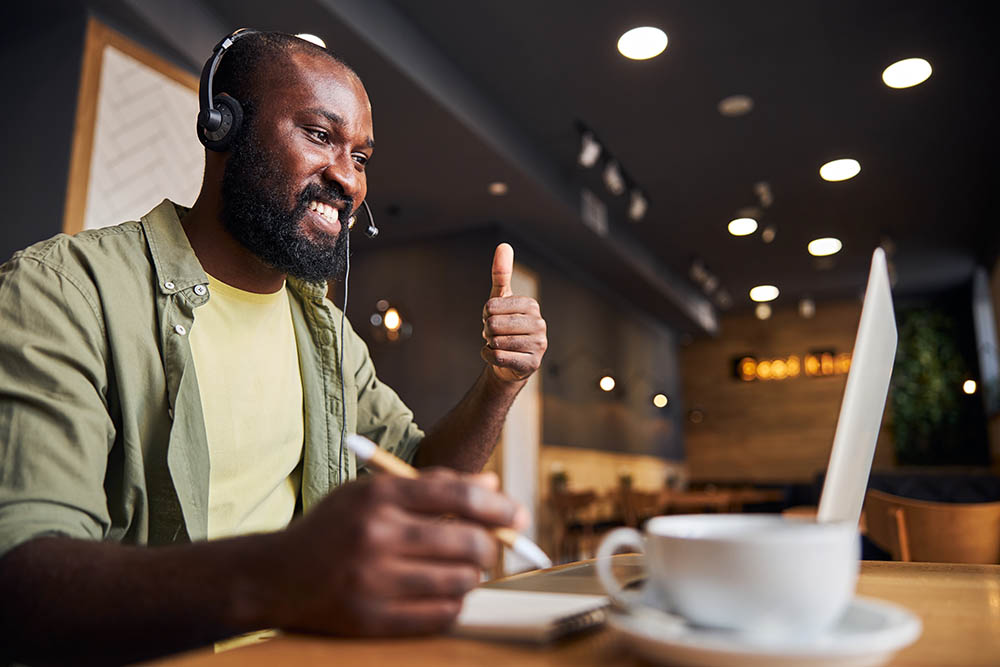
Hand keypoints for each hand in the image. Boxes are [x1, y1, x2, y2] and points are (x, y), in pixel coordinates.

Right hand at [267, 469, 525, 635]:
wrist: (275, 576)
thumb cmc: (334, 527)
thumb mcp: (372, 492)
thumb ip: (431, 486)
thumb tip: (493, 487)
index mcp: (379, 496)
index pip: (458, 494)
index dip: (498, 506)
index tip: (518, 516)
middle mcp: (377, 535)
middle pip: (467, 541)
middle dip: (490, 545)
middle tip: (489, 547)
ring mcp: (373, 581)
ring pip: (460, 581)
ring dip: (472, 576)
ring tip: (462, 569)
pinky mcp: (372, 619)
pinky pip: (440, 615)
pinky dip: (454, 604)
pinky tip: (445, 593)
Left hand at [481, 243, 546, 382]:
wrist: (510, 360)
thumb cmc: (505, 326)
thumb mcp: (501, 299)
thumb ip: (501, 273)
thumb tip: (504, 245)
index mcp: (531, 305)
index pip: (492, 306)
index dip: (486, 313)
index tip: (493, 317)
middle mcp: (539, 324)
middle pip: (494, 325)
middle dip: (487, 330)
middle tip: (495, 333)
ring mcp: (539, 345)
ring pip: (496, 342)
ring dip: (489, 344)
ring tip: (499, 344)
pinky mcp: (532, 364)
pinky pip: (498, 357)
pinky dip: (488, 356)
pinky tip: (497, 355)